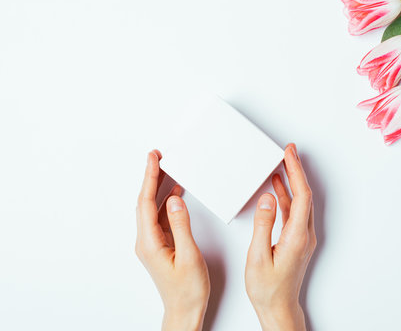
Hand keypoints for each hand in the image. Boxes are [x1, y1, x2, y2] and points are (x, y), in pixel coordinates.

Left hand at [135, 150, 209, 330]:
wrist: (184, 310)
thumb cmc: (187, 289)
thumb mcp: (189, 255)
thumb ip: (181, 225)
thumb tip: (174, 200)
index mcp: (149, 243)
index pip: (145, 202)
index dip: (149, 177)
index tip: (153, 158)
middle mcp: (146, 241)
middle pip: (146, 202)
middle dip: (151, 177)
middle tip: (158, 156)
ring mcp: (152, 243)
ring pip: (152, 208)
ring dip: (159, 188)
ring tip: (168, 169)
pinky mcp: (160, 245)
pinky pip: (160, 217)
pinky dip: (167, 201)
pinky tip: (176, 194)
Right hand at [245, 143, 316, 330]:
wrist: (278, 307)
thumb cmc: (267, 288)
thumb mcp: (258, 256)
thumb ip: (263, 225)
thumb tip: (268, 199)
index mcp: (297, 236)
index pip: (301, 195)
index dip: (296, 172)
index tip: (289, 155)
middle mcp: (304, 234)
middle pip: (304, 195)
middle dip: (296, 171)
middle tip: (287, 152)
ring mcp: (302, 237)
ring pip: (300, 202)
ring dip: (292, 182)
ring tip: (282, 164)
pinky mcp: (297, 240)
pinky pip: (294, 212)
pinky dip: (287, 197)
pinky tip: (277, 190)